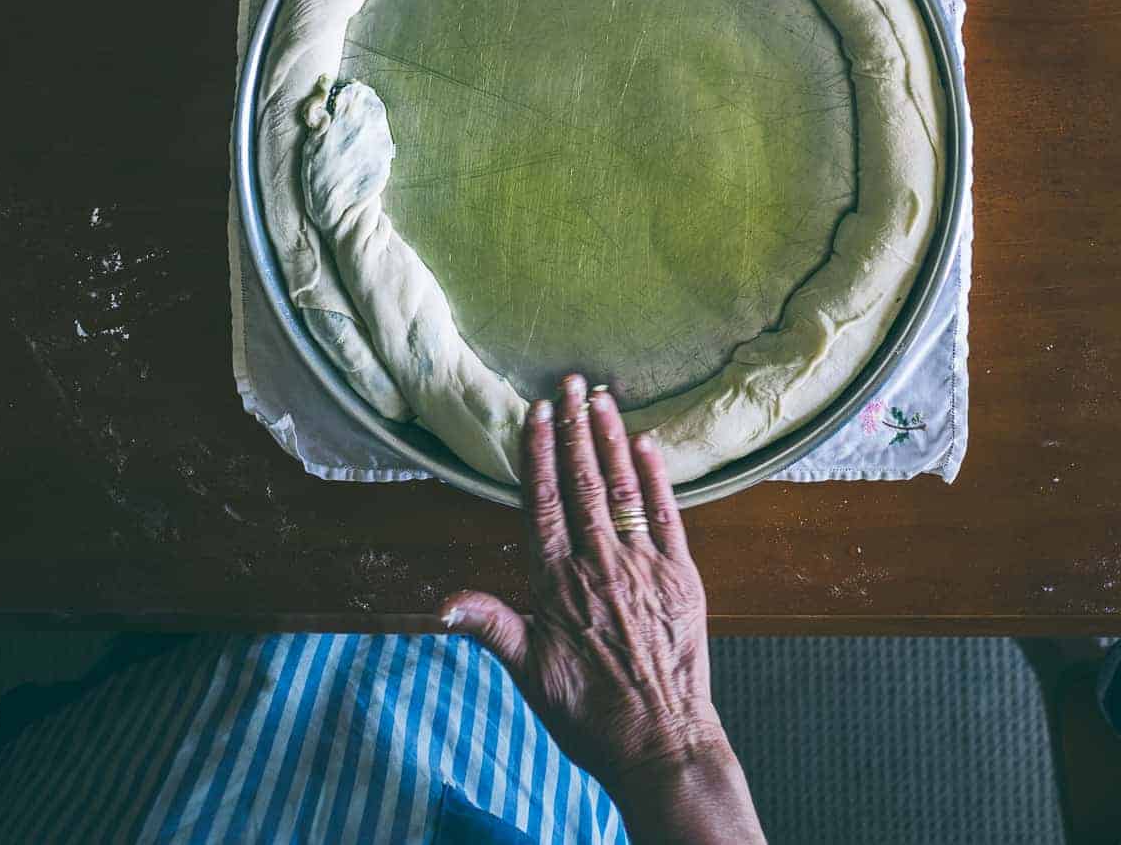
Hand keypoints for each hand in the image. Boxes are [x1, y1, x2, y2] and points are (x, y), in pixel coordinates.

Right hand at [440, 375, 764, 844]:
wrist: (660, 744)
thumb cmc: (588, 713)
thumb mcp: (528, 675)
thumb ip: (489, 626)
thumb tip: (442, 600)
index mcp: (558, 582)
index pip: (543, 502)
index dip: (538, 453)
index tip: (535, 411)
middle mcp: (600, 564)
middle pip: (583, 482)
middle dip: (574, 427)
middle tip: (569, 380)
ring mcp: (645, 566)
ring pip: (623, 489)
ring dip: (611, 439)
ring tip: (602, 396)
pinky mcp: (683, 577)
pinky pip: (670, 517)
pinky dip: (658, 478)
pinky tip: (648, 445)